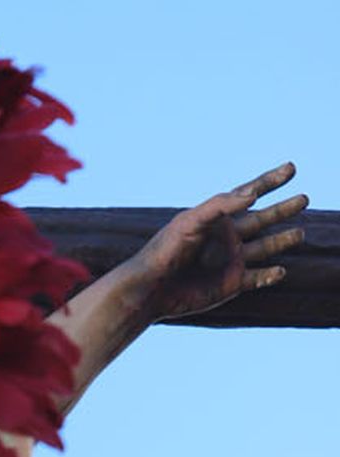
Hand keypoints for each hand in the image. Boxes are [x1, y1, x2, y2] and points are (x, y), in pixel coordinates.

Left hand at [125, 163, 305, 324]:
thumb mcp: (191, 221)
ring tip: (300, 233)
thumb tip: (253, 194)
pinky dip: (270, 275)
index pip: (249, 193)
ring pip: (265, 247)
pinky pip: (258, 278)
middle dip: (283, 209)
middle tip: (304, 198)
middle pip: (263, 219)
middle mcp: (227, 237)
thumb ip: (221, 205)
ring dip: (283, 240)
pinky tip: (280, 271)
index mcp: (217, 217)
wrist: (152, 288)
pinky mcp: (232, 284)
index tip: (291, 167)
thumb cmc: (166, 250)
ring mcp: (231, 260)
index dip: (270, 180)